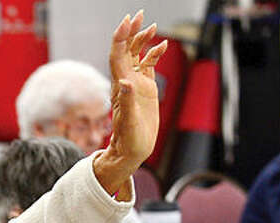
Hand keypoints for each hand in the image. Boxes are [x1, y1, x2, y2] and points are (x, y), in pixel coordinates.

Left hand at [93, 11, 167, 195]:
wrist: (131, 151)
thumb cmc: (128, 140)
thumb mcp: (129, 123)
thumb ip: (127, 102)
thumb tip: (125, 82)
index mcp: (121, 86)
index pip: (118, 55)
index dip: (121, 37)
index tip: (127, 21)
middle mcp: (126, 81)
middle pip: (126, 50)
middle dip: (132, 32)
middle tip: (139, 14)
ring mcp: (136, 84)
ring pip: (137, 55)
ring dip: (142, 40)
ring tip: (151, 25)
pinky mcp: (145, 90)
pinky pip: (148, 66)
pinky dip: (154, 54)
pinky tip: (162, 45)